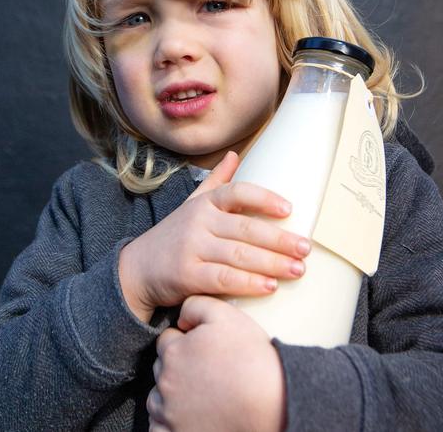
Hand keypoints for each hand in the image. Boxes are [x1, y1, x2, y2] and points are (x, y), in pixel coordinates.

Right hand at [119, 151, 310, 321]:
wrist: (138, 269)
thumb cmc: (174, 235)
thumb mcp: (192, 204)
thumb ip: (216, 182)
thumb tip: (234, 154)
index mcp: (204, 203)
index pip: (237, 193)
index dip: (264, 199)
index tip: (289, 209)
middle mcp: (198, 222)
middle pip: (245, 228)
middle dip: (279, 239)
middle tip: (305, 248)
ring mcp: (192, 248)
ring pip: (239, 255)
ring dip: (272, 263)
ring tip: (297, 269)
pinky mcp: (187, 276)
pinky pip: (223, 279)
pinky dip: (248, 283)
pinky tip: (269, 287)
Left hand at [147, 295, 286, 431]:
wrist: (272, 404)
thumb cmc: (252, 360)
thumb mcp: (226, 316)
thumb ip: (197, 305)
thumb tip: (182, 316)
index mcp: (174, 352)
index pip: (166, 341)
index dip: (184, 342)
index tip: (201, 350)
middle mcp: (167, 384)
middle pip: (161, 370)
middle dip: (176, 368)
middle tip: (204, 373)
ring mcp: (170, 414)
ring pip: (158, 401)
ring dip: (170, 398)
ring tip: (200, 397)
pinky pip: (160, 430)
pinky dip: (169, 426)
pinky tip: (190, 419)